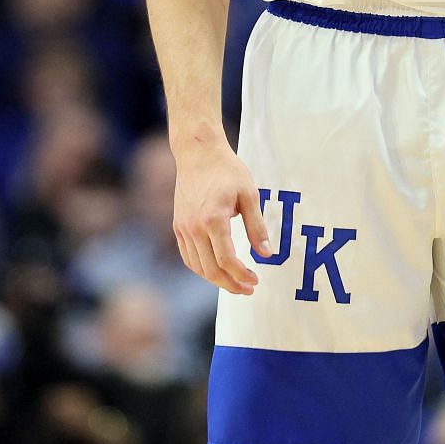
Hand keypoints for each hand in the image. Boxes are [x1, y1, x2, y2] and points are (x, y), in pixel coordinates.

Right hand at [172, 135, 270, 293]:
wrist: (198, 153)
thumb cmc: (227, 170)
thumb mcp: (249, 195)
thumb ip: (257, 227)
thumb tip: (266, 254)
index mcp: (213, 219)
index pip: (227, 260)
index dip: (242, 275)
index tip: (256, 280)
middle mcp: (194, 227)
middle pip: (210, 269)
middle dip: (230, 284)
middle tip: (248, 289)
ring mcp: (183, 228)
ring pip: (197, 266)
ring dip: (216, 280)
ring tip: (234, 283)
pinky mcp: (178, 226)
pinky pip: (188, 256)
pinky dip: (201, 268)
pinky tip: (216, 270)